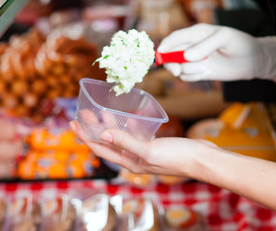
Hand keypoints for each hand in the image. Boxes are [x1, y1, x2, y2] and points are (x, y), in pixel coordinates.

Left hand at [70, 121, 212, 177]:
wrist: (201, 159)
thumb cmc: (178, 157)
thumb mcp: (149, 150)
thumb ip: (126, 142)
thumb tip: (104, 134)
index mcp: (129, 162)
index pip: (100, 148)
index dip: (85, 136)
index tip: (73, 123)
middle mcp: (134, 159)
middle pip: (107, 142)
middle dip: (94, 128)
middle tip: (84, 112)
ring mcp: (144, 152)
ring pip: (120, 138)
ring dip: (109, 125)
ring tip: (100, 112)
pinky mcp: (154, 146)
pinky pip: (135, 136)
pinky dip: (128, 126)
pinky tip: (128, 117)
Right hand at [157, 23, 275, 81]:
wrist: (252, 60)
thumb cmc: (239, 43)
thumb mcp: (224, 38)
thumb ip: (205, 45)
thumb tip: (187, 56)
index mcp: (196, 32)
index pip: (175, 38)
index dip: (165, 45)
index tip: (160, 54)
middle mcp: (192, 45)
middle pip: (170, 54)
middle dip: (170, 63)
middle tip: (177, 70)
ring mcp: (194, 60)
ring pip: (178, 67)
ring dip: (189, 70)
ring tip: (206, 68)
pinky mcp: (199, 72)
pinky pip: (187, 76)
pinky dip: (194, 77)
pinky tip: (207, 73)